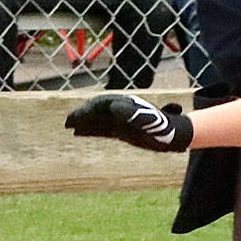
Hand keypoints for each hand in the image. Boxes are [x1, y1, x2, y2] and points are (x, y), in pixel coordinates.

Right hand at [64, 93, 192, 151]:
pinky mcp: (122, 131)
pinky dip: (90, 131)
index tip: (76, 117)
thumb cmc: (162, 128)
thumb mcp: (147, 120)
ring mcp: (121, 121)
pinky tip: (79, 133)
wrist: (173, 136)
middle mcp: (121, 111)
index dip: (87, 110)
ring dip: (83, 122)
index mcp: (125, 105)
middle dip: (82, 115)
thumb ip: (131, 113)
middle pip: (97, 111)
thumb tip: (113, 107)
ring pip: (97, 120)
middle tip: (66, 122)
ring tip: (68, 126)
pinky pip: (102, 130)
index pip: (101, 104)